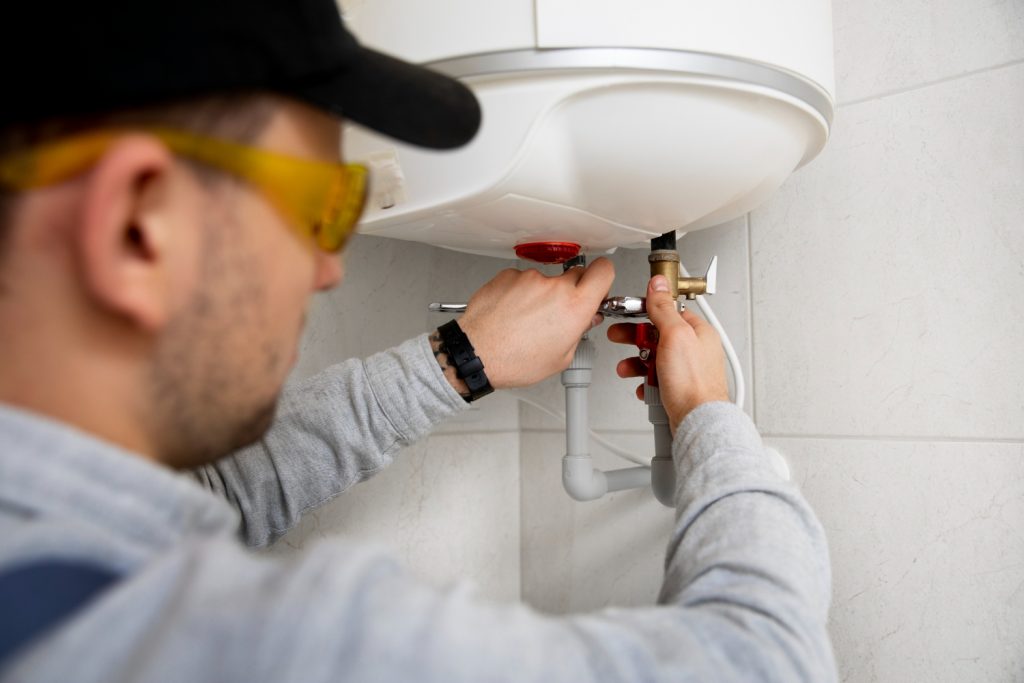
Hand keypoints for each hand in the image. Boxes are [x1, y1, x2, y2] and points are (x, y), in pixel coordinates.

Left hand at [454, 258, 613, 388]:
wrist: (477, 353)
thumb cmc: (514, 360)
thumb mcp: (561, 358)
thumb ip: (578, 332)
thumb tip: (585, 320)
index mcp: (574, 307)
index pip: (604, 270)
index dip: (603, 277)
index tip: (598, 285)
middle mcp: (554, 287)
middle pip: (576, 274)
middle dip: (572, 291)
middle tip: (560, 312)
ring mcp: (530, 278)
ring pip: (546, 280)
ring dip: (541, 294)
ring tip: (526, 320)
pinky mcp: (509, 275)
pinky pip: (522, 280)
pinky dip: (519, 293)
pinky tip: (512, 313)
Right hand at [607, 275, 728, 432]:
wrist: (697, 421)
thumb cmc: (693, 383)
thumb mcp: (675, 336)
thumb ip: (664, 308)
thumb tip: (659, 284)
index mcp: (698, 331)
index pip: (668, 311)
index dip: (646, 311)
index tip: (629, 313)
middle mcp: (695, 349)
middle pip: (658, 335)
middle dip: (636, 339)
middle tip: (620, 337)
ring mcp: (687, 370)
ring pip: (655, 358)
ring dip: (637, 363)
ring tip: (627, 368)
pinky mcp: (679, 388)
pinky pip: (656, 379)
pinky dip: (646, 381)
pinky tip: (643, 385)